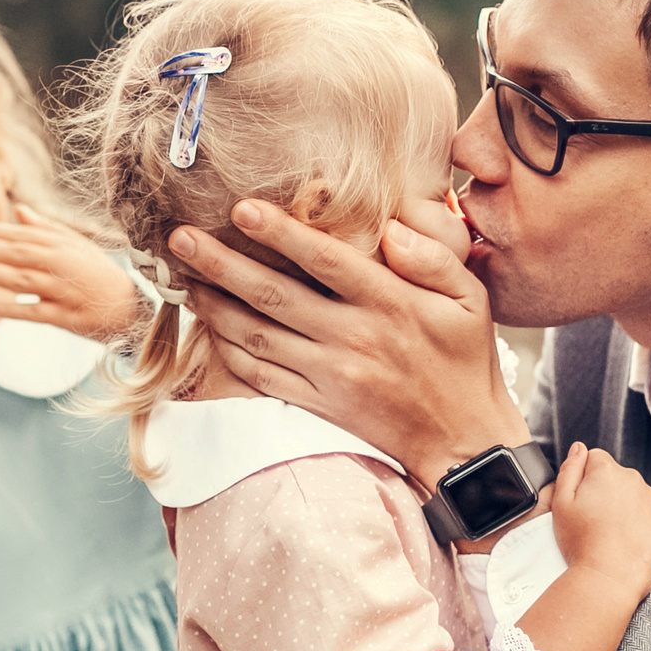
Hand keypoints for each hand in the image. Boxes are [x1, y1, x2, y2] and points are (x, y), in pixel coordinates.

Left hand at [0, 205, 142, 338]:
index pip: (20, 236)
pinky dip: (10, 309)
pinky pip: (33, 312)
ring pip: (21, 280)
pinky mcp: (64, 317)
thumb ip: (46, 228)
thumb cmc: (98, 272)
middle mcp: (60, 265)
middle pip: (16, 254)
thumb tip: (18, 210)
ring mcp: (61, 291)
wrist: (129, 306)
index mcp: (60, 246)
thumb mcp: (77, 244)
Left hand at [170, 200, 522, 479]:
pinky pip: (264, 376)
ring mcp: (332, 375)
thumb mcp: (471, 299)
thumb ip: (433, 256)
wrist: (464, 442)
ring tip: (182, 279)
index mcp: (390, 304)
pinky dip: (231, 354)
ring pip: (258, 337)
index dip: (281, 232)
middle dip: (221, 264)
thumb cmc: (464, 360)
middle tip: (180, 238)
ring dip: (214, 307)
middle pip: (274, 295)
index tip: (241, 208)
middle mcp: (354, 337)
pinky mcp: (320, 404)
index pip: (326, 260)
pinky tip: (210, 330)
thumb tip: (391, 226)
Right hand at [512, 443, 650, 650]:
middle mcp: (634, 481)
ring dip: (622, 506)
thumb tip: (579, 449)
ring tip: (607, 533)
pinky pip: (647, 514)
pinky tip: (623, 540)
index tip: (581, 500)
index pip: (594, 458)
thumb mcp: (561, 503)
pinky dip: (637, 523)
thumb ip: (569, 469)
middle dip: (604, 491)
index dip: (583, 478)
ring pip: (632, 495)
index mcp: (607, 471)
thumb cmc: (582, 543)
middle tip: (591, 519)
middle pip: (615, 477)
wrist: (609, 578)